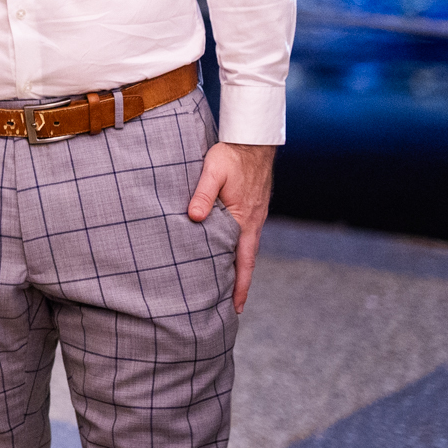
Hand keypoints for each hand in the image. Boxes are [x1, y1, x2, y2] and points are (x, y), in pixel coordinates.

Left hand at [186, 142, 274, 312]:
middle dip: (241, 284)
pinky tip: (229, 251)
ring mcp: (254, 216)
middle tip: (232, 307)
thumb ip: (202, 194)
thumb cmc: (231, 155)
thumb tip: (193, 217)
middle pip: (247, 261)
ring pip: (246, 248)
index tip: (237, 308)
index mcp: (244, 220)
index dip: (241, 285)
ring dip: (239, 267)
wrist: (253, 139)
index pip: (244, 261)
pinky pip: (245, 235)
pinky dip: (239, 249)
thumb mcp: (213, 172)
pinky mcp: (252, 208)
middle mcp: (252, 222)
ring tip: (228, 285)